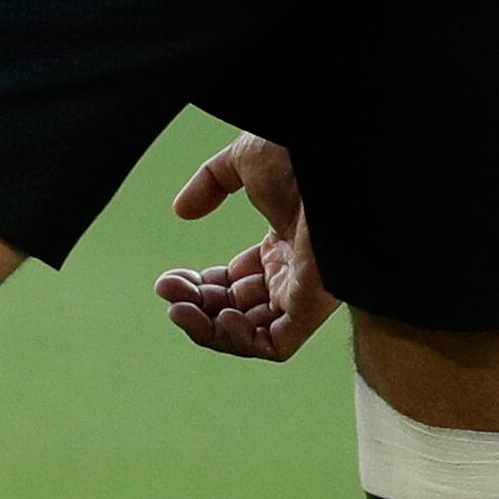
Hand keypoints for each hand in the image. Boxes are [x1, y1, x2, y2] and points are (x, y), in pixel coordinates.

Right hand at [155, 134, 333, 361]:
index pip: (236, 282)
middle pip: (239, 308)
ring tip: (179, 309)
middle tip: (166, 290)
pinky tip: (219, 317)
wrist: (332, 159)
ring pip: (253, 332)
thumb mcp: (242, 161)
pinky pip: (277, 344)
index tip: (170, 276)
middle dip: (196, 304)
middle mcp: (293, 272)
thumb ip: (210, 184)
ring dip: (210, 327)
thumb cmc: (298, 154)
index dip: (199, 284)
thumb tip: (182, 211)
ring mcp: (303, 291)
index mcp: (281, 244)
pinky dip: (241, 340)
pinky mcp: (312, 306)